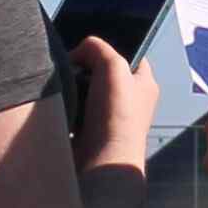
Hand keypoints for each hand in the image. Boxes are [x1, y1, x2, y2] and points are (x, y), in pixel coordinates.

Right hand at [63, 35, 154, 177]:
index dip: (114, 45)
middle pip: (105, 72)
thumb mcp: (112, 66)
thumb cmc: (116, 115)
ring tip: (66, 87)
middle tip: (74, 66)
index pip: (133, 54)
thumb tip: (78, 53)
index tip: (94, 45)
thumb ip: (97, 47)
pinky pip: (74, 110)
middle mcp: (130, 101)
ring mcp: (109, 117)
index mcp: (145, 84)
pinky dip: (67, 106)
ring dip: (74, 88)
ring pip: (87, 90)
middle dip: (86, 68)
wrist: (101, 161)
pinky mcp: (90, 132)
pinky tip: (63, 106)